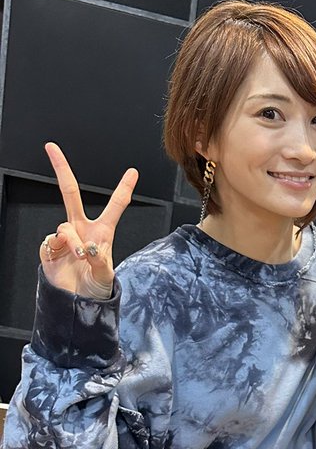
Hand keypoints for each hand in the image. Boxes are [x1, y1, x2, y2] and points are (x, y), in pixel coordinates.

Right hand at [39, 142, 137, 295]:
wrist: (78, 301)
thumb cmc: (96, 286)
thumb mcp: (106, 276)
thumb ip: (100, 262)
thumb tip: (89, 248)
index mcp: (102, 232)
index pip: (115, 206)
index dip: (123, 189)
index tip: (133, 172)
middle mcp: (81, 230)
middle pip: (69, 193)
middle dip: (61, 169)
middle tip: (51, 147)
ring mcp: (64, 237)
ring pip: (65, 227)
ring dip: (72, 241)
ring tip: (80, 256)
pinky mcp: (48, 247)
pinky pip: (52, 241)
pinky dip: (60, 249)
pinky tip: (64, 259)